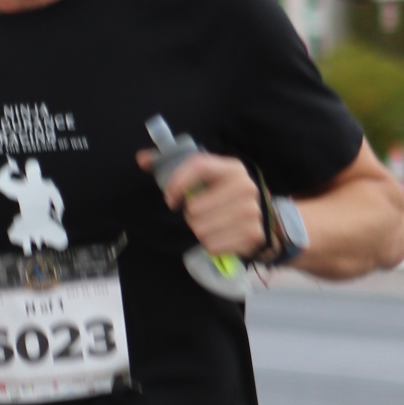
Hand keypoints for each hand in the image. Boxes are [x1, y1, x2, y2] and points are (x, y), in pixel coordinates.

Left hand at [136, 148, 266, 258]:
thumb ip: (172, 166)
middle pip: (195, 208)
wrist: (262, 220)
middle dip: (191, 215)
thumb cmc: (225, 197)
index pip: (198, 166)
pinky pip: (213, 246)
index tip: (169, 198)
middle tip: (200, 214)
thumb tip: (141, 158)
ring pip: (202, 229)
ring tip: (210, 225)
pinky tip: (220, 236)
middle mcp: (246, 187)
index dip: (177, 182)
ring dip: (200, 231)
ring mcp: (252, 212)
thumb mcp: (207, 178)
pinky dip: (211, 245)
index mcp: (232, 168)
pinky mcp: (253, 235)